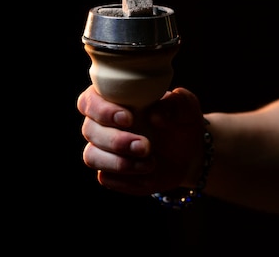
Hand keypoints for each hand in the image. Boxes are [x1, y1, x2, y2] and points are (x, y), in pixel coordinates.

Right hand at [76, 85, 206, 194]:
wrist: (189, 152)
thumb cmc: (180, 121)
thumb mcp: (186, 106)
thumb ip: (175, 103)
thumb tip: (155, 115)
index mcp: (111, 100)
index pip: (89, 102)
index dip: (102, 110)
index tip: (128, 118)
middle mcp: (100, 125)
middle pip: (89, 130)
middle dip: (116, 140)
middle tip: (145, 145)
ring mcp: (102, 150)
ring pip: (92, 156)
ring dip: (118, 162)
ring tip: (150, 163)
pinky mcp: (110, 173)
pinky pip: (106, 178)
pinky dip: (125, 179)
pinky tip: (147, 173)